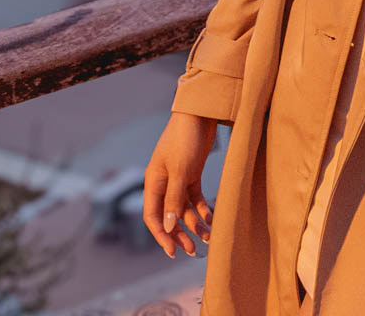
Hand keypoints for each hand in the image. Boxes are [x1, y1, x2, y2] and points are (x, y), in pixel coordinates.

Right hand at [143, 113, 219, 258]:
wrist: (200, 113)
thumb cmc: (185, 139)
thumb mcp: (180, 171)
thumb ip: (174, 199)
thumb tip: (169, 227)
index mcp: (153, 182)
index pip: (152, 216)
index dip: (162, 235)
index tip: (173, 251)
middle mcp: (163, 183)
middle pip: (168, 216)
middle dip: (179, 234)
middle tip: (192, 251)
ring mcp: (178, 178)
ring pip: (183, 209)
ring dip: (194, 224)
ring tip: (208, 238)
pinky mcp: (192, 173)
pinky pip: (194, 198)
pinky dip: (202, 209)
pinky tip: (212, 219)